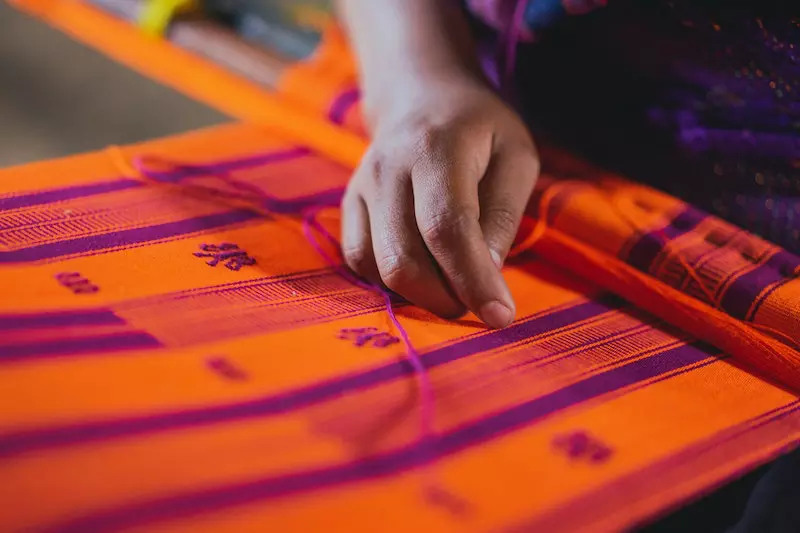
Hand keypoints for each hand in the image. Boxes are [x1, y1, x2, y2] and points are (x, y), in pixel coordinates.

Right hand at [341, 75, 539, 327]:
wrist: (420, 97)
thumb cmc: (480, 130)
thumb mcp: (516, 157)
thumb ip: (504, 213)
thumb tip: (488, 274)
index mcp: (435, 149)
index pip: (447, 227)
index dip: (472, 279)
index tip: (500, 316)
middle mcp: (387, 168)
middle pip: (404, 259)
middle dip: (445, 298)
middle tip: (477, 299)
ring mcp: (361, 187)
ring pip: (379, 268)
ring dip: (420, 295)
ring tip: (453, 283)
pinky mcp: (349, 205)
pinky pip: (360, 262)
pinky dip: (392, 282)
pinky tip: (422, 269)